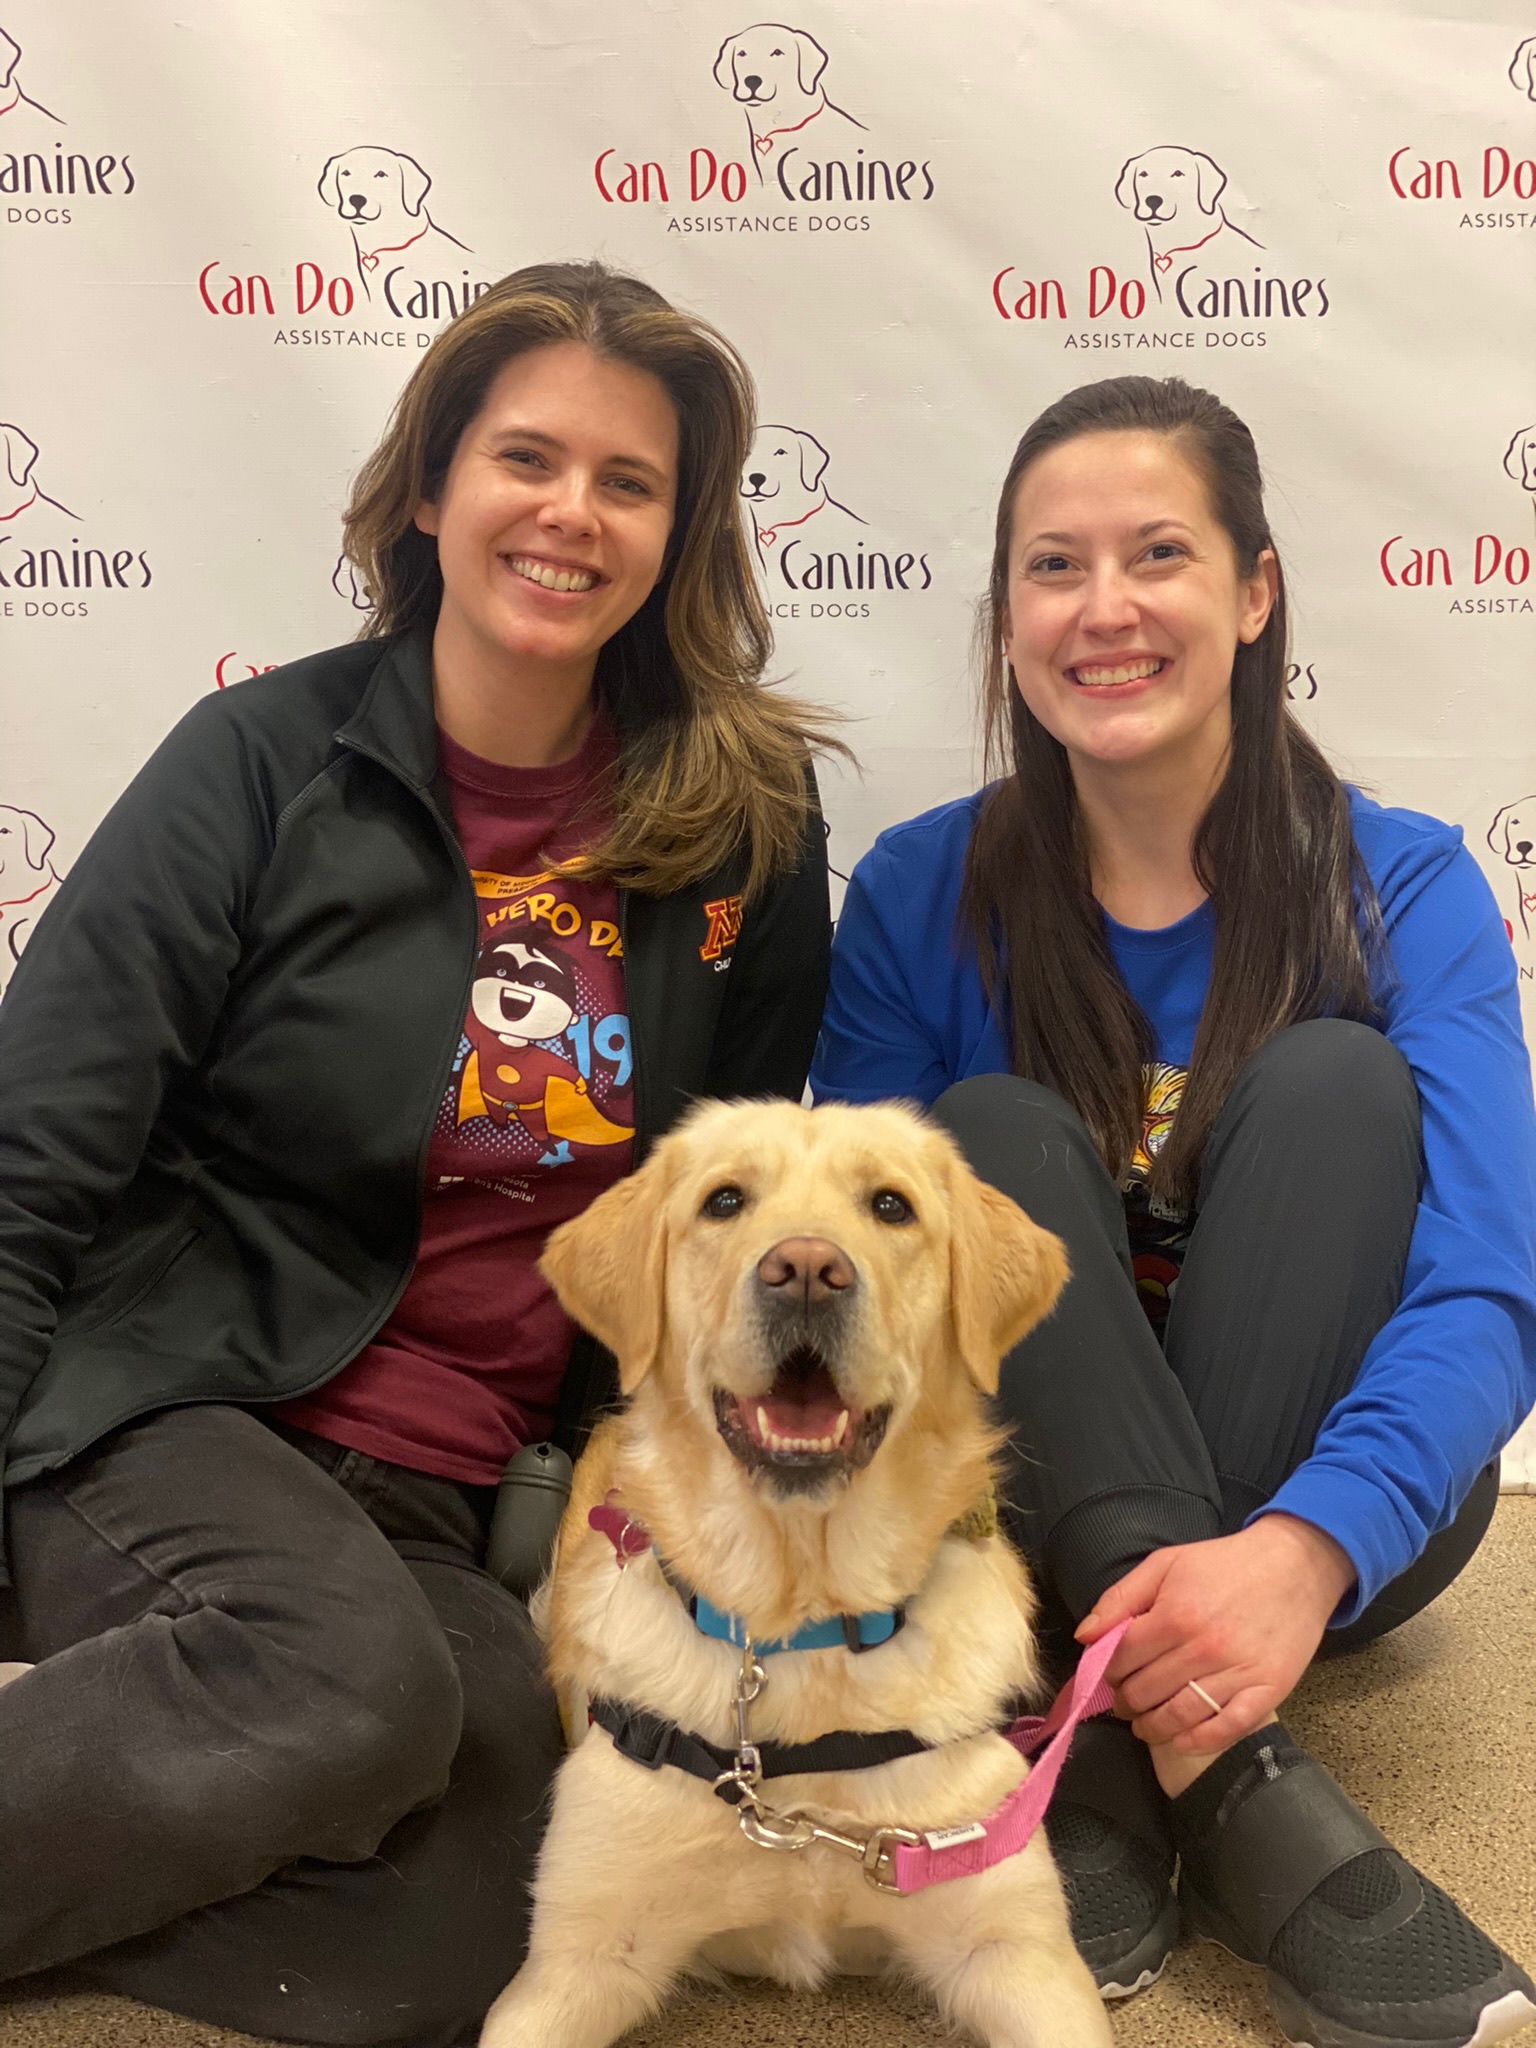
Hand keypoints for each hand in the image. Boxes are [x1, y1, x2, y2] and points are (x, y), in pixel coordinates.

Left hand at [1075, 1514, 1356, 1753]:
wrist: (1295, 1565)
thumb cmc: (1224, 1563)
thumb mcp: (1166, 1564)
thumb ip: (1120, 1598)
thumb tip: (1085, 1636)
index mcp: (1175, 1615)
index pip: (1122, 1659)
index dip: (1107, 1671)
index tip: (1107, 1675)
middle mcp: (1203, 1649)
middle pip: (1146, 1692)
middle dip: (1125, 1701)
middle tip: (1124, 1701)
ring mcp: (1237, 1673)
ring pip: (1180, 1716)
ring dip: (1152, 1728)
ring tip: (1143, 1725)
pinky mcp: (1267, 1690)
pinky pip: (1227, 1727)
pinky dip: (1199, 1741)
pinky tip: (1181, 1740)